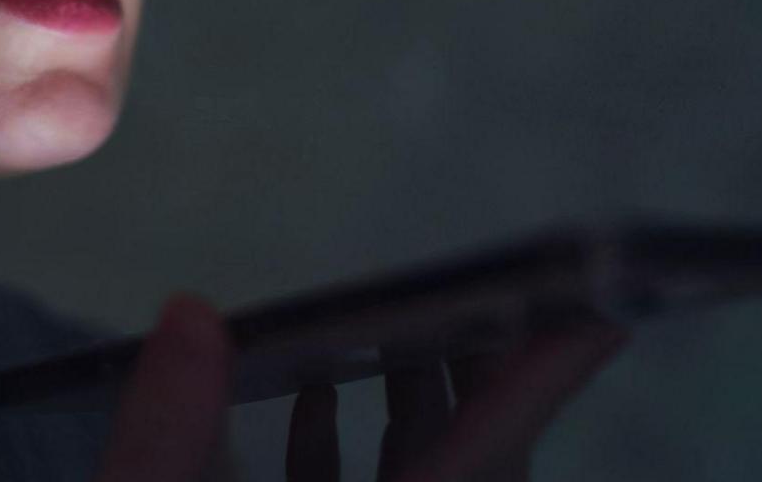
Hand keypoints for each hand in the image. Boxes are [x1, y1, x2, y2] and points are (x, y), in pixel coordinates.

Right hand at [88, 293, 628, 481]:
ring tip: (402, 332)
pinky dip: (351, 461)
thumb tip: (195, 315)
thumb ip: (163, 430)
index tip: (599, 317)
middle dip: (481, 390)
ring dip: (417, 420)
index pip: (469, 470)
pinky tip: (318, 407)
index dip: (532, 389)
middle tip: (496, 298)